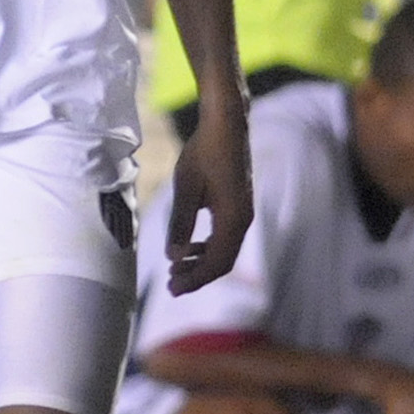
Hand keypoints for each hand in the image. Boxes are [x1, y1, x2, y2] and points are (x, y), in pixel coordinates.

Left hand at [165, 102, 253, 293]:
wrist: (226, 124)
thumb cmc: (204, 151)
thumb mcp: (186, 187)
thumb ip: (180, 223)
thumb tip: (173, 257)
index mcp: (233, 219)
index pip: (216, 262)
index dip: (195, 279)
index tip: (172, 289)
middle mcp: (243, 220)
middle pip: (223, 261)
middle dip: (197, 276)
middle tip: (170, 285)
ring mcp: (243, 212)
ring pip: (225, 250)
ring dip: (201, 262)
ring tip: (176, 269)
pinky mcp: (238, 205)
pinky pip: (225, 236)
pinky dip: (208, 247)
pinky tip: (189, 246)